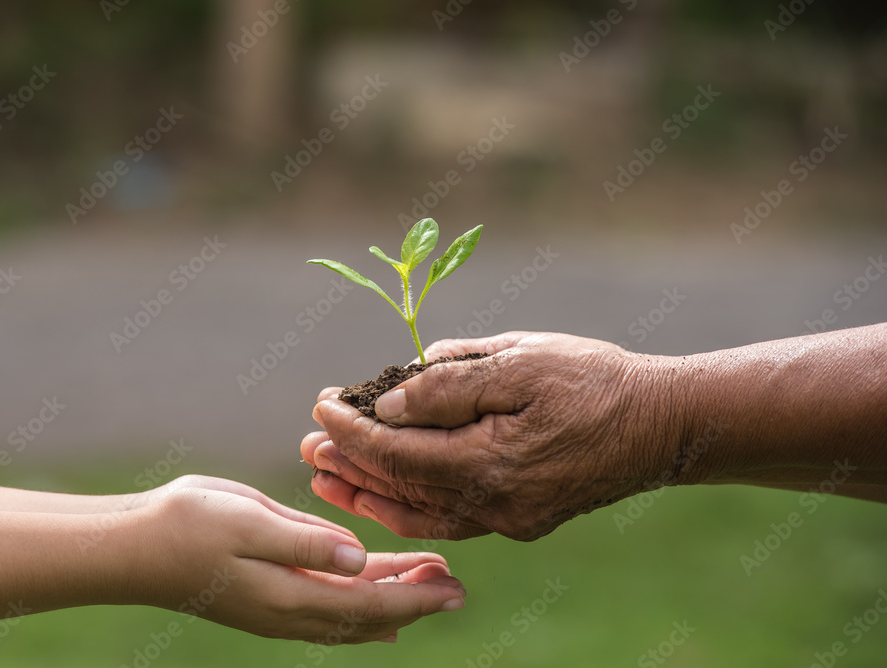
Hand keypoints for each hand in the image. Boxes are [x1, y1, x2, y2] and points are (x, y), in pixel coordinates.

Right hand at [145, 477, 465, 642]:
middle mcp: (291, 611)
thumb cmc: (189, 526)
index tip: (454, 587)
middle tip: (457, 588)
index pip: (370, 603)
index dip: (416, 597)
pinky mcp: (268, 596)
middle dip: (415, 601)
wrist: (134, 546)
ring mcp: (278, 609)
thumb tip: (359, 560)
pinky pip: (327, 608)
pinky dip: (359, 606)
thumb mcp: (250, 522)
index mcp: (292, 595)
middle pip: (368, 615)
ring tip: (429, 584)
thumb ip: (306, 542)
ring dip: (392, 601)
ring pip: (350, 614)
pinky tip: (373, 597)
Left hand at [301, 331, 680, 540]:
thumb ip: (451, 385)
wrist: (663, 425)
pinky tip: (385, 493)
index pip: (397, 453)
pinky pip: (450, 518)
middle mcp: (494, 505)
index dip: (353, 431)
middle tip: (309, 444)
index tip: (321, 405)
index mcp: (490, 464)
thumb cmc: (595, 381)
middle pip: (401, 488)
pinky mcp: (520, 520)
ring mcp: (508, 520)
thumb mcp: (522, 362)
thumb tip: (390, 401)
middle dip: (351, 464)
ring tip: (329, 474)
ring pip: (421, 512)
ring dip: (371, 492)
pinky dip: (412, 505)